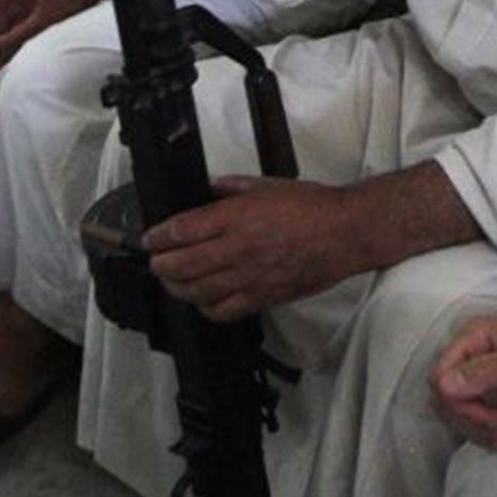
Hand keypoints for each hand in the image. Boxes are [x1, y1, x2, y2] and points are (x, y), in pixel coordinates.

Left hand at [0, 0, 104, 71]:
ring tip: (6, 64)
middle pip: (21, 47)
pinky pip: (41, 37)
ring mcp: (56, 27)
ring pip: (31, 44)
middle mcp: (48, 28)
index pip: (13, 36)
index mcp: (40, 21)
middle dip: (4, 58)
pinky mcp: (63, 22)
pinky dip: (29, 42)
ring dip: (16, 53)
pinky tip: (29, 43)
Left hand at [145, 175, 361, 318]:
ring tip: (173, 282)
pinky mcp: (263, 296)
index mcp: (237, 217)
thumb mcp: (268, 185)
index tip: (151, 239)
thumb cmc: (312, 207)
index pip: (182, 231)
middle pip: (181, 265)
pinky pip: (224, 311)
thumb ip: (232, 187)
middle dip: (160, 265)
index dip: (158, 237)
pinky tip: (204, 301)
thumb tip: (208, 188)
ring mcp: (250, 276)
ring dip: (177, 288)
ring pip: (197, 292)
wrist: (345, 233)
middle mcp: (238, 248)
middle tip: (157, 261)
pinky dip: (206, 308)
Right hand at [431, 317, 496, 449]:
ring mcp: (481, 382)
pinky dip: (487, 436)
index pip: (440, 375)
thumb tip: (445, 385)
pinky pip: (473, 425)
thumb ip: (487, 370)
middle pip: (444, 399)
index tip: (490, 410)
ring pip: (456, 415)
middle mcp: (472, 359)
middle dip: (471, 418)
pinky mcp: (491, 402)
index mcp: (475, 338)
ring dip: (479, 430)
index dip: (457, 400)